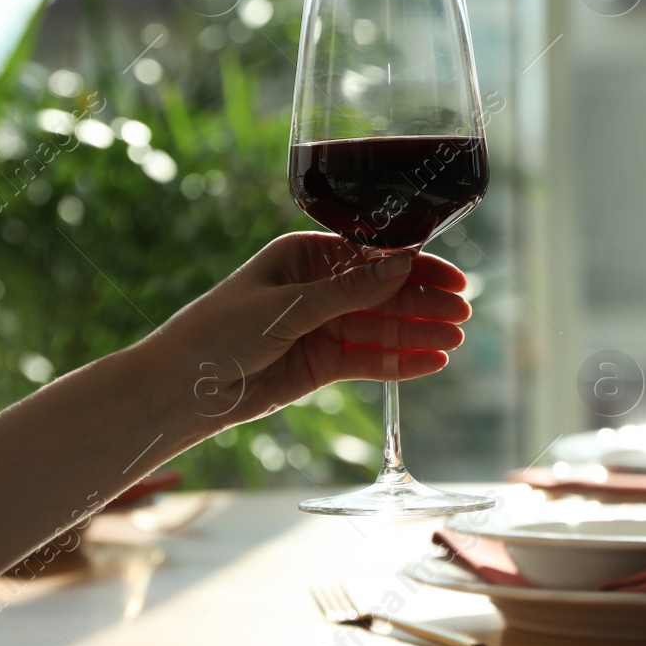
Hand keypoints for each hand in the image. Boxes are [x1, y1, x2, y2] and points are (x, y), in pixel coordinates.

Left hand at [153, 232, 471, 428]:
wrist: (182, 389)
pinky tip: (432, 363)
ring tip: (456, 341)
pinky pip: (367, 361)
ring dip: (418, 334)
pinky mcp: (321, 365)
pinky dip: (399, 363)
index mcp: (304, 256)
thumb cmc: (220, 331)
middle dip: (423, 303)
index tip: (451, 278)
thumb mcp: (288, 306)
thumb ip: (350, 290)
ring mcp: (321, 327)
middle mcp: (316, 288)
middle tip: (463, 314)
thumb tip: (405, 263)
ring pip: (380, 329)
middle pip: (382, 294)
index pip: (371, 257)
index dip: (414, 267)